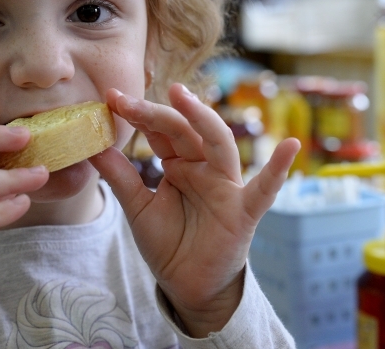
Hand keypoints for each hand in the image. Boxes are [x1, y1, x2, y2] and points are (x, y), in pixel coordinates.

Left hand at [91, 83, 299, 337]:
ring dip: (203, 119)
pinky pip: (264, 189)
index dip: (137, 115)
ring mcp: (226, 185)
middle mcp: (204, 167)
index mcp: (180, 163)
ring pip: (219, 144)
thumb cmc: (169, 244)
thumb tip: (93, 147)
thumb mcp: (138, 208)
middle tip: (128, 98)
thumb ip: (120, 178)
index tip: (111, 97)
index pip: (160, 131)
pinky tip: (291, 146)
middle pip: (184, 131)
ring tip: (183, 97)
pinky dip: (279, 169)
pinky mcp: (244, 211)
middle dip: (158, 112)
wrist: (187, 286)